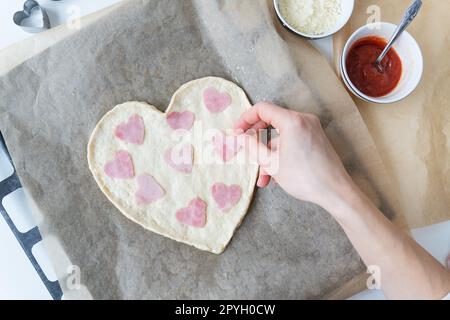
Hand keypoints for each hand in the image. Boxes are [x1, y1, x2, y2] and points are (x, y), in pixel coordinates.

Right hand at [234, 102, 354, 211]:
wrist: (336, 192)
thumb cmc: (304, 178)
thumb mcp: (270, 163)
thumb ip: (250, 146)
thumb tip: (237, 137)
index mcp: (292, 121)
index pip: (262, 109)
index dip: (245, 119)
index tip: (236, 133)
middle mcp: (304, 119)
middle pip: (271, 121)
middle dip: (255, 139)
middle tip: (243, 150)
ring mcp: (312, 128)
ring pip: (281, 136)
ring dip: (269, 155)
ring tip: (263, 178)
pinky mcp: (316, 138)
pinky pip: (292, 141)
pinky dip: (282, 154)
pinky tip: (275, 176)